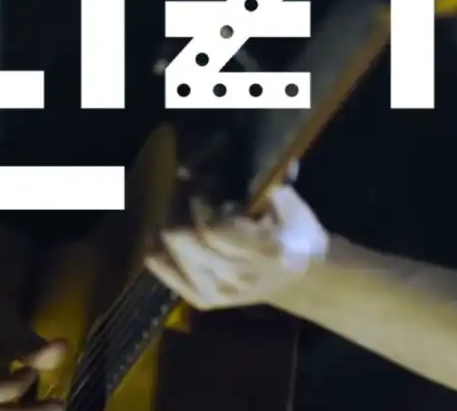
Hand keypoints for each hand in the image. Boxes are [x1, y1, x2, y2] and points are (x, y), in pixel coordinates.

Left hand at [144, 185, 327, 310]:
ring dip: (170, 225)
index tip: (203, 185)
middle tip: (185, 192)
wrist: (301, 275)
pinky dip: (158, 254)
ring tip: (178, 208)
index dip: (199, 203)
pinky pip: (168, 277)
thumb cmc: (294, 229)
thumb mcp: (288, 201)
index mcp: (266, 252)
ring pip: (172, 256)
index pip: (212, 230)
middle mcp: (240, 279)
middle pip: (185, 242)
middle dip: (179, 209)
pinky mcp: (206, 301)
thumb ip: (260, 183)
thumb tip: (227, 154)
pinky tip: (155, 236)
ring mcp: (222, 295)